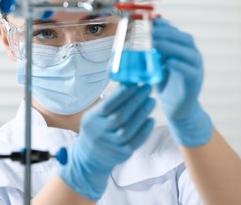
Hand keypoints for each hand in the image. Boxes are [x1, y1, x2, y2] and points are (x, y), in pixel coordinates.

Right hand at [59, 84, 154, 199]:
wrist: (90, 158)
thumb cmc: (96, 129)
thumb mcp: (95, 115)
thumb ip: (110, 102)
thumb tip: (129, 83)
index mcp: (91, 119)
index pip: (108, 105)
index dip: (123, 93)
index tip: (136, 83)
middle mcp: (99, 133)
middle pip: (120, 116)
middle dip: (136, 100)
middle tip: (147, 88)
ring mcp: (110, 145)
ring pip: (128, 129)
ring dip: (142, 113)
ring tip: (151, 101)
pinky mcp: (121, 154)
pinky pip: (135, 141)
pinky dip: (145, 130)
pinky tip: (150, 119)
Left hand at [152, 18, 211, 146]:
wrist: (177, 109)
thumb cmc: (166, 85)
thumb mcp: (156, 66)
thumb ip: (151, 54)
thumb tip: (134, 41)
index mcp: (183, 50)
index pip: (176, 33)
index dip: (165, 26)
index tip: (150, 21)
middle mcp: (192, 57)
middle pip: (185, 39)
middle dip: (168, 33)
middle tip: (151, 31)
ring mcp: (196, 69)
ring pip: (189, 53)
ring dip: (172, 47)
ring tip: (156, 44)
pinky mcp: (195, 83)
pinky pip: (190, 72)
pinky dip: (180, 66)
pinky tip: (169, 63)